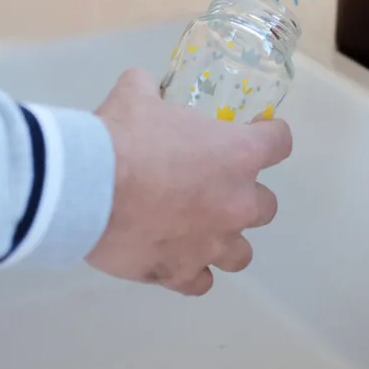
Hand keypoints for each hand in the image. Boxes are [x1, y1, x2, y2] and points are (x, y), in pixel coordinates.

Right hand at [87, 69, 291, 295]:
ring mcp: (212, 244)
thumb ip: (149, 90)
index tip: (255, 133)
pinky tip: (173, 258)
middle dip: (243, 196)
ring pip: (241, 254)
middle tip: (211, 186)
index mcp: (237, 154)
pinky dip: (190, 271)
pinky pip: (201, 282)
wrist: (88, 188)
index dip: (269, 136)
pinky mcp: (182, 273)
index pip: (280, 142)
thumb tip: (142, 86)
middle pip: (266, 206)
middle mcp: (236, 203)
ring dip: (224, 240)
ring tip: (197, 230)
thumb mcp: (135, 95)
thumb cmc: (122, 137)